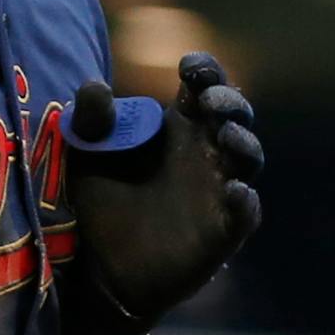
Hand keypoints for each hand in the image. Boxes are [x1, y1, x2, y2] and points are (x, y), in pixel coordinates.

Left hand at [65, 52, 262, 320]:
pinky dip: (245, 201)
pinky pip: (244, 214)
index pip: (205, 87)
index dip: (207, 72)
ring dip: (244, 143)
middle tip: (211, 101)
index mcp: (179, 126)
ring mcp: (217, 191)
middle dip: (229, 103)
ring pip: (248, 159)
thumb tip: (94, 86)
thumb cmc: (98, 200)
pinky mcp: (221, 232)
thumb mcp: (87, 155)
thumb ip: (90, 120)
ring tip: (226, 135)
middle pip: (235, 117)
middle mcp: (205, 153)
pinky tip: (235, 191)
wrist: (97, 267)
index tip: (189, 67)